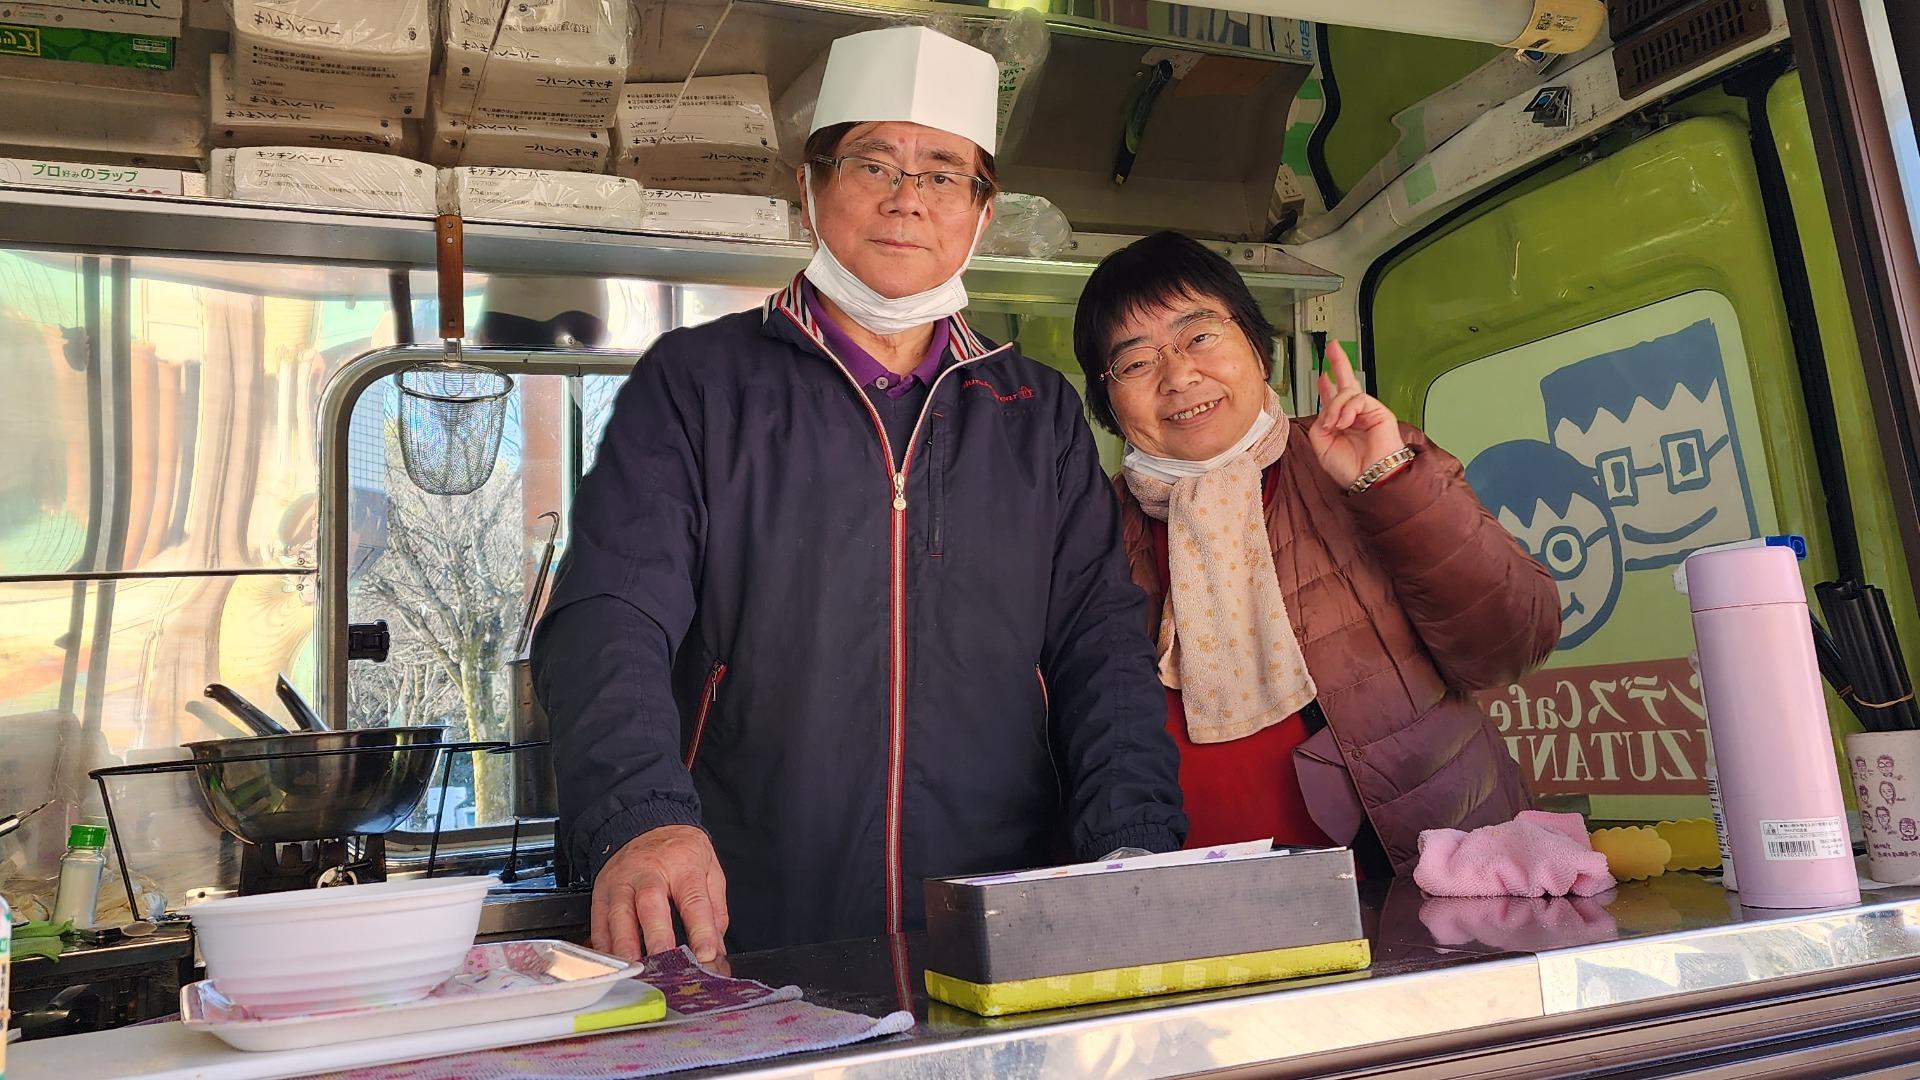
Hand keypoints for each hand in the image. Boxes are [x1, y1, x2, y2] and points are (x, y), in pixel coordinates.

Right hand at [591, 824, 729, 962]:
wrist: (643, 822)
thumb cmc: (678, 850)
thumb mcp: (709, 869)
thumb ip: (715, 910)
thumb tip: (716, 948)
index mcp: (682, 865)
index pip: (694, 900)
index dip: (701, 930)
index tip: (706, 954)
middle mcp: (648, 872)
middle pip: (650, 905)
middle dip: (656, 937)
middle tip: (664, 963)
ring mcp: (621, 882)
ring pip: (619, 915)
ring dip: (625, 946)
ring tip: (635, 968)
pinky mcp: (601, 892)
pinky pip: (598, 921)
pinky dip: (603, 945)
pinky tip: (613, 962)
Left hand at [1306, 339, 1406, 488]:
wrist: (1369, 479)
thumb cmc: (1350, 469)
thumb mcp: (1323, 446)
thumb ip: (1320, 424)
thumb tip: (1326, 410)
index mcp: (1341, 423)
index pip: (1334, 398)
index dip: (1327, 385)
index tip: (1321, 375)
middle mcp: (1355, 415)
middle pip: (1348, 382)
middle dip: (1340, 362)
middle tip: (1332, 347)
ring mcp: (1368, 412)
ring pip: (1347, 392)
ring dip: (1335, 407)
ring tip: (1334, 424)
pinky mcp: (1379, 412)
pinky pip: (1359, 399)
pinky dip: (1347, 409)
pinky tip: (1344, 422)